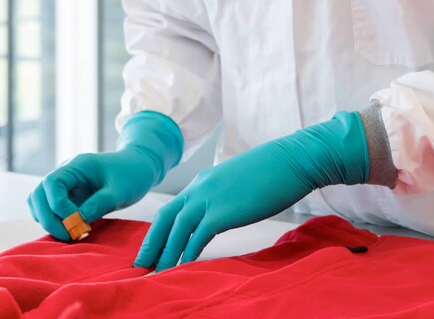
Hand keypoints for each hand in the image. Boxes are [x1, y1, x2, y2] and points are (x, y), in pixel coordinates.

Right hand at [27, 111, 182, 241]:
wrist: (138, 167)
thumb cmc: (132, 174)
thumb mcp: (120, 191)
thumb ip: (99, 204)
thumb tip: (77, 222)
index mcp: (77, 166)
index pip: (52, 184)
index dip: (58, 206)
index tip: (76, 221)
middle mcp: (65, 174)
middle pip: (38, 194)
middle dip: (48, 218)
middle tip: (68, 236)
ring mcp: (64, 185)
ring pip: (38, 203)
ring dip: (48, 221)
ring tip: (70, 234)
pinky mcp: (67, 197)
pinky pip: (48, 209)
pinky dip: (53, 221)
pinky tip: (71, 230)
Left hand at [134, 111, 368, 269]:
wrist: (293, 160)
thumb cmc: (273, 171)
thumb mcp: (239, 182)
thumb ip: (224, 195)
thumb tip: (224, 211)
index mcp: (204, 181)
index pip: (173, 207)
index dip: (159, 229)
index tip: (152, 247)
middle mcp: (201, 187)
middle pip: (166, 217)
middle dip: (152, 242)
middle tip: (140, 265)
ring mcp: (211, 198)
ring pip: (177, 228)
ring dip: (165, 252)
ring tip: (157, 273)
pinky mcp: (224, 211)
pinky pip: (198, 236)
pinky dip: (187, 253)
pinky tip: (183, 267)